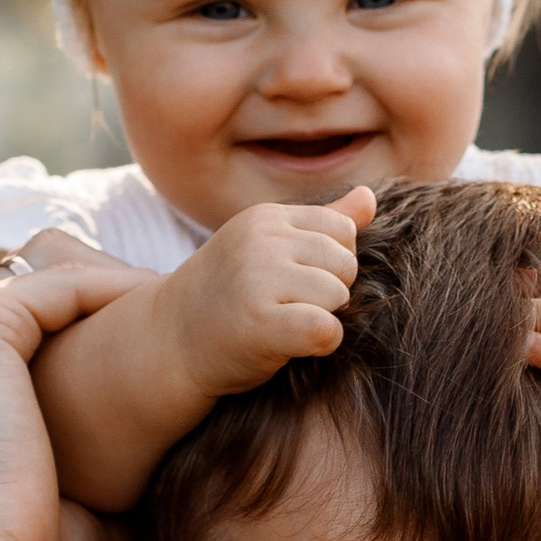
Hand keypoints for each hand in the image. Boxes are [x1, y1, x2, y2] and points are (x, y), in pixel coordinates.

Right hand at [161, 189, 376, 402]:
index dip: (332, 263)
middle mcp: (261, 241)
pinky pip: (326, 329)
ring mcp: (257, 279)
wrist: (170, 341)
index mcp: (265, 217)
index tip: (297, 282)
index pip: (342, 229)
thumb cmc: (229, 295)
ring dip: (323, 318)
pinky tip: (294, 346)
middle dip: (330, 292)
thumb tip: (370, 195)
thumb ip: (323, 224)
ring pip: (338, 296)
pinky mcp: (260, 322)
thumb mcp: (268, 249)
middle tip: (290, 307)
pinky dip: (322, 343)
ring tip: (284, 323)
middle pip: (345, 263)